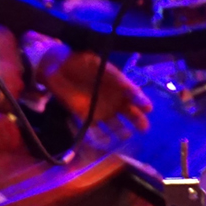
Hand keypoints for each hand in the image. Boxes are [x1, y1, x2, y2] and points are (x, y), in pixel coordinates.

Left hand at [36, 44, 151, 137]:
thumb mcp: (97, 64)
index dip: (141, 101)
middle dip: (137, 121)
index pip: (134, 95)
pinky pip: (95, 131)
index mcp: (118, 85)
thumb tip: (129, 86)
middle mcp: (113, 100)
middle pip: (129, 113)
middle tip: (143, 128)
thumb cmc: (80, 62)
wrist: (57, 68)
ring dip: (121, 132)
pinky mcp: (86, 117)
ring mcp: (101, 110)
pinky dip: (100, 138)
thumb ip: (112, 75)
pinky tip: (106, 143)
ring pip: (115, 125)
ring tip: (125, 136)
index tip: (148, 108)